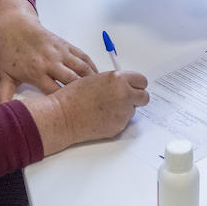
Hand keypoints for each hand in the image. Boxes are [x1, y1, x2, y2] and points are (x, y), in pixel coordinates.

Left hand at [0, 0, 96, 102]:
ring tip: (99, 91)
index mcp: (36, 72)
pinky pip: (83, 56)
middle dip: (82, 94)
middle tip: (91, 105)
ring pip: (81, 68)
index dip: (64, 104)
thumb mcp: (4, 75)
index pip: (54, 92)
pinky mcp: (66, 45)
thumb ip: (4, 95)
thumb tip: (1, 112)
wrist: (14, 27)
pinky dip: (92, 66)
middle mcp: (50, 62)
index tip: (72, 113)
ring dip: (92, 80)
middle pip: (72, 81)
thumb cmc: (10, 51)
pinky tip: (97, 75)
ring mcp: (60, 52)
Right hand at [25, 70, 149, 155]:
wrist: (63, 116)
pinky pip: (124, 121)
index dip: (136, 84)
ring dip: (125, 109)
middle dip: (136, 97)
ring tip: (106, 108)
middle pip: (144, 96)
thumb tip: (126, 85)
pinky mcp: (119, 126)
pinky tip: (102, 117)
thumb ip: (114, 81)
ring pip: (133, 110)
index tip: (133, 87)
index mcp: (118, 79)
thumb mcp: (96, 79)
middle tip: (125, 99)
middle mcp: (124, 94)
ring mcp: (123, 112)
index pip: (142, 80)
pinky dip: (117, 119)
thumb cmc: (73, 97)